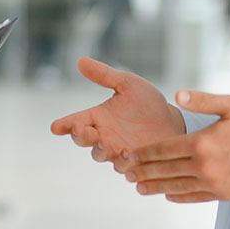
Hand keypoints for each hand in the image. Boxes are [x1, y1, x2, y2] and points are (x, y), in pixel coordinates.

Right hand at [50, 57, 184, 169]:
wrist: (174, 123)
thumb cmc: (148, 103)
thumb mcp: (127, 84)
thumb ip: (104, 75)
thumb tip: (80, 60)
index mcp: (99, 117)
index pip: (76, 121)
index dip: (64, 124)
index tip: (55, 127)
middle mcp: (104, 136)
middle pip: (84, 140)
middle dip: (81, 136)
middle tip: (80, 130)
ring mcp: (117, 152)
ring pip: (102, 155)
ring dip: (103, 150)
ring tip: (109, 143)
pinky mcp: (134, 164)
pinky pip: (125, 168)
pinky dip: (125, 163)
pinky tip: (130, 155)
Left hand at [126, 91, 229, 202]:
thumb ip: (201, 101)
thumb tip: (177, 95)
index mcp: (201, 143)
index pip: (163, 149)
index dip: (144, 153)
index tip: (129, 155)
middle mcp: (203, 166)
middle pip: (165, 170)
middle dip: (143, 171)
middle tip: (126, 173)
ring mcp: (212, 183)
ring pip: (176, 186)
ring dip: (156, 187)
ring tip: (139, 188)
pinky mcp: (222, 194)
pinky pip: (194, 197)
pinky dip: (178, 196)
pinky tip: (168, 194)